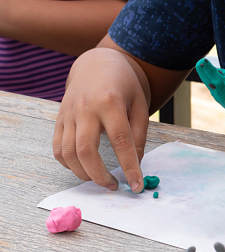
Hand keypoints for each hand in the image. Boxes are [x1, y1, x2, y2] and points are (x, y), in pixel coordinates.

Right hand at [53, 48, 149, 192]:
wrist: (97, 65)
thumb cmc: (124, 86)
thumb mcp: (140, 106)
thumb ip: (138, 135)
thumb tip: (135, 165)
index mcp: (110, 102)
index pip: (120, 141)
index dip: (129, 167)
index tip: (136, 185)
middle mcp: (85, 108)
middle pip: (85, 150)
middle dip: (100, 175)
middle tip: (114, 186)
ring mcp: (68, 114)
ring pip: (68, 153)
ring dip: (84, 173)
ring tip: (101, 179)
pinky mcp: (59, 120)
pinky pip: (58, 148)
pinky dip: (69, 164)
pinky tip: (85, 168)